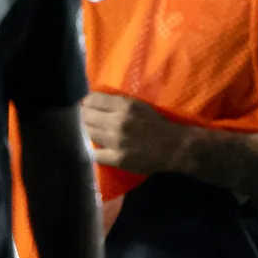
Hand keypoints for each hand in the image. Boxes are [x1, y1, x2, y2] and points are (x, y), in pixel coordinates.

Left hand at [80, 93, 199, 176]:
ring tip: (90, 132)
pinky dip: (93, 150)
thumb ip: (118, 104)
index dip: (86, 103)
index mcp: (125, 105)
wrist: (174, 147)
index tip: (86, 106)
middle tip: (85, 119)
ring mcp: (116, 141)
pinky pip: (95, 154)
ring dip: (87, 132)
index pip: (92, 99)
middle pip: (86, 116)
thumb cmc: (157, 124)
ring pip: (88, 133)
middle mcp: (118, 122)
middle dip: (84, 116)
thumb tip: (92, 102)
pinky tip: (97, 149)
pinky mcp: (117, 158)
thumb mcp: (139, 106)